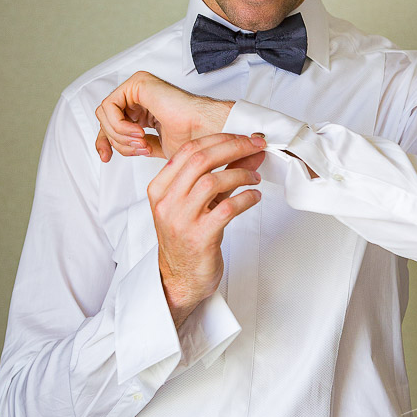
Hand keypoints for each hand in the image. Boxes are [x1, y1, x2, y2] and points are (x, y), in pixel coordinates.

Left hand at [95, 71, 234, 161]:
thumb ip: (133, 144)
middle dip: (118, 141)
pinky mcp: (138, 83)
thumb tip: (118, 147)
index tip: (106, 157)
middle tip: (141, 148)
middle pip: (105, 120)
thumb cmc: (190, 138)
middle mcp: (139, 97)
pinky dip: (119, 124)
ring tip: (143, 141)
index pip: (110, 123)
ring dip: (120, 135)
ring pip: (105, 114)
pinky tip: (139, 131)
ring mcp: (138, 88)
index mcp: (142, 109)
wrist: (202, 130)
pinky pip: (110, 106)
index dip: (104, 142)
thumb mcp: (152, 147)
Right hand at [149, 133, 265, 326]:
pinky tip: (254, 197)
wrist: (180, 278)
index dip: (221, 138)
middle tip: (257, 146)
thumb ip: (224, 174)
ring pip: (212, 181)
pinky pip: (227, 208)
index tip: (245, 137)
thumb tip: (252, 151)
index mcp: (160, 188)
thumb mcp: (202, 202)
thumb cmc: (190, 237)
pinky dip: (246, 198)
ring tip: (255, 177)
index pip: (189, 150)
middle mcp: (166, 202)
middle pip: (201, 160)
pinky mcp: (199, 237)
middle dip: (234, 147)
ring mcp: (180, 220)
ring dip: (241, 173)